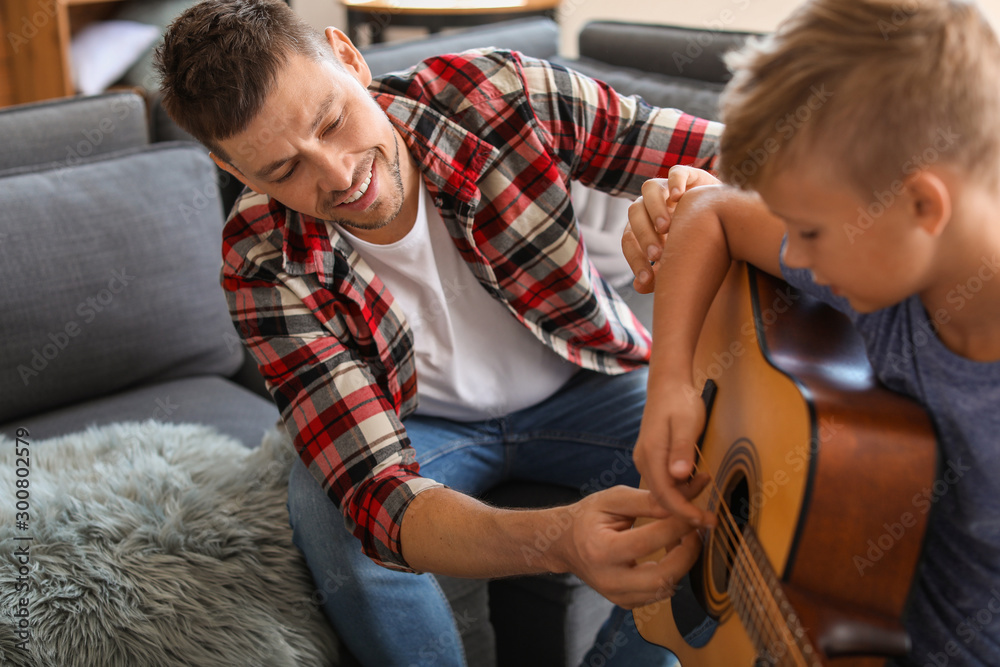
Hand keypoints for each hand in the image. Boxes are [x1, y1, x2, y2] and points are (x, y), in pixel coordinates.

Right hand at [553, 479, 708, 608]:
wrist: (563, 543)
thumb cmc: (588, 516)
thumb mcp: (612, 499)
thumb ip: (648, 501)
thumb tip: (684, 501)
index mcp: (600, 550)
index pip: (648, 542)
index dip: (677, 527)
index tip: (696, 512)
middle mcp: (608, 579)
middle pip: (662, 577)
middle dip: (688, 554)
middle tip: (696, 530)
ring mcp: (616, 595)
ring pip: (664, 589)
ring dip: (682, 563)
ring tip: (683, 538)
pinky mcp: (625, 602)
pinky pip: (659, 593)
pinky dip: (671, 573)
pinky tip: (670, 552)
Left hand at [623, 166, 721, 292]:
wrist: (729, 218)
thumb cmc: (700, 243)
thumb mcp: (681, 259)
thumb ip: (662, 273)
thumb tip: (640, 287)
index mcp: (643, 225)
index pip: (629, 239)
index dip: (635, 260)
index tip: (649, 280)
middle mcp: (650, 204)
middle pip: (635, 213)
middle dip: (644, 235)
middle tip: (658, 255)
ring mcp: (667, 187)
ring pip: (649, 189)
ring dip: (655, 208)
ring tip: (667, 228)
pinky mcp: (688, 174)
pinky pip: (676, 173)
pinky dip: (675, 183)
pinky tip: (680, 199)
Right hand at [633, 381, 714, 527]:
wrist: (668, 385)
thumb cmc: (680, 401)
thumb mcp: (687, 423)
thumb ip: (683, 450)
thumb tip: (680, 475)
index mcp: (651, 454)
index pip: (664, 494)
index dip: (683, 512)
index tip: (703, 521)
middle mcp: (644, 459)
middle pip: (661, 496)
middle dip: (684, 511)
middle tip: (710, 519)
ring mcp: (646, 459)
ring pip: (662, 490)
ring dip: (683, 499)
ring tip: (706, 496)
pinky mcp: (652, 457)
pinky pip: (663, 481)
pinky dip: (680, 488)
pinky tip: (696, 482)